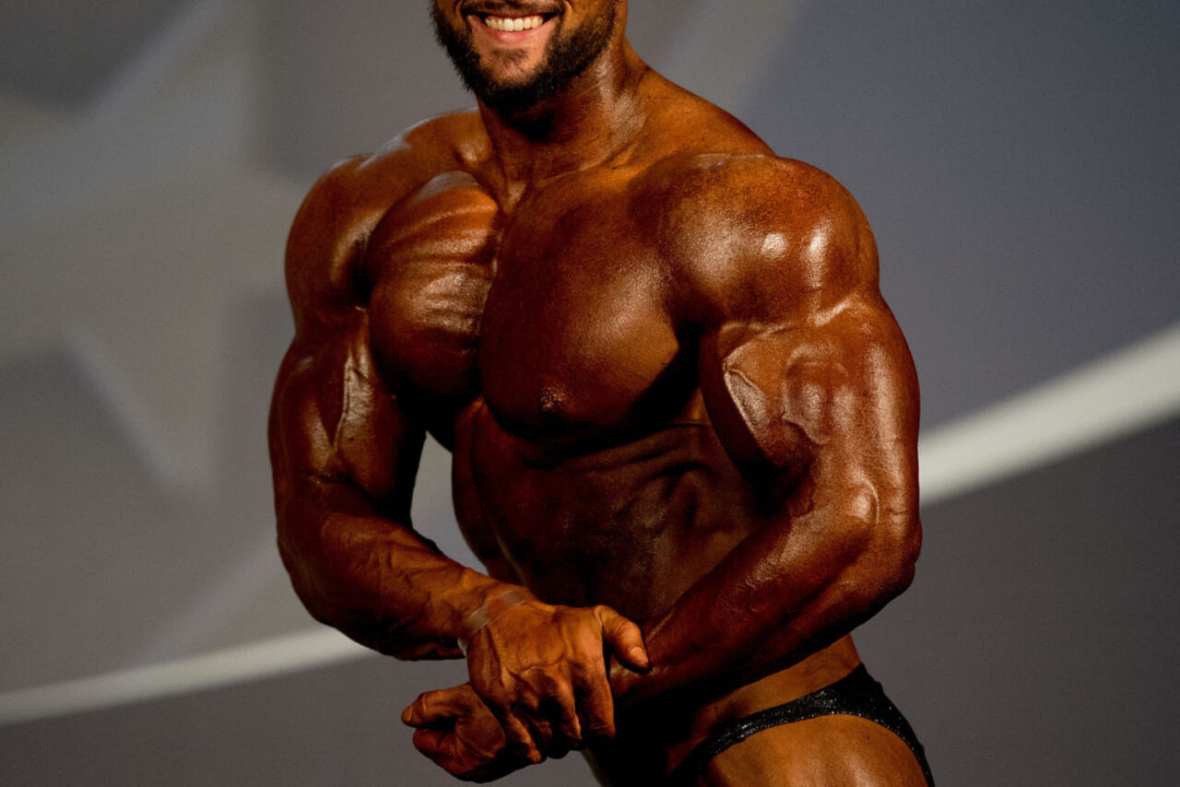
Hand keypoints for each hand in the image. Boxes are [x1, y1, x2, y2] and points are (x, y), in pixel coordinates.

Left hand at [402, 683, 525, 781]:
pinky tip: (498, 715)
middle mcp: (475, 771)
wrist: (551, 710)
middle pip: (442, 737)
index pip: (422, 738)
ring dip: (468, 719)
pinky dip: (484, 724)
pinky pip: (479, 737)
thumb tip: (408, 717)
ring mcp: (490, 766)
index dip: (433, 716)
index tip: (453, 705)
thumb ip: (427, 707)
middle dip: (451, 719)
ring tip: (488, 709)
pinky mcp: (503, 757)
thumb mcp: (458, 699)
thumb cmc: (507, 706)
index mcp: (460, 762)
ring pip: (461, 735)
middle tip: (473, 705)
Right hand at [464, 600, 649, 760]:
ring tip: (556, 727)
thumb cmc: (555, 623)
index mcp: (585, 668)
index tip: (596, 724)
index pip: (602, 727)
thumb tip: (644, 665)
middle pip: (576, 739)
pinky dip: (532, 750)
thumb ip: (628, 637)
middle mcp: (556, 686)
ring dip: (556, 743)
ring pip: (551, 745)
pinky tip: (536, 737)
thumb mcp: (597, 617)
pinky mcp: (501, 704)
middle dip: (579, 737)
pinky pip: (522, 746)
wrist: (501, 616)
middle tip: (575, 724)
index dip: (602, 732)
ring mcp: (526, 697)